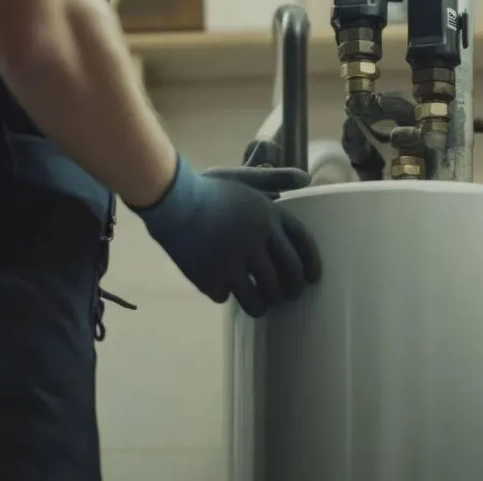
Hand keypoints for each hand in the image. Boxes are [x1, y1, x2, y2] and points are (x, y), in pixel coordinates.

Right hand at [133, 158, 321, 316]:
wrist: (169, 200)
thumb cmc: (208, 189)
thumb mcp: (244, 179)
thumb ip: (275, 179)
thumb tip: (307, 178)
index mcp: (269, 215)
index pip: (304, 245)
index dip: (312, 264)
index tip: (312, 278)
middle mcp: (258, 239)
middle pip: (289, 276)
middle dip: (292, 290)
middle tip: (286, 295)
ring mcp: (235, 261)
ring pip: (262, 297)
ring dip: (263, 303)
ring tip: (259, 303)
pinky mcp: (212, 277)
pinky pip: (228, 297)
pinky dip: (225, 295)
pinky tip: (222, 289)